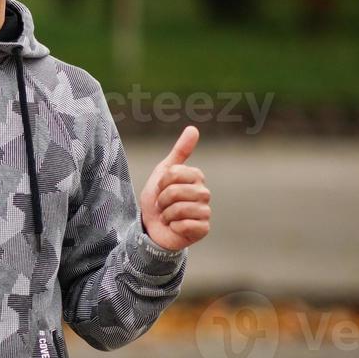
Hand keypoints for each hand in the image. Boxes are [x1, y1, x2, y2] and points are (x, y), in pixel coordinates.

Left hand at [140, 125, 210, 251]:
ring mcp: (205, 212)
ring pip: (180, 208)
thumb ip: (180, 151)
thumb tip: (193, 128)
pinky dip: (173, 227)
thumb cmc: (159, 200)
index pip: (174, 173)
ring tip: (168, 216)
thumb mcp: (163, 172)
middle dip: (162, 199)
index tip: (160, 189)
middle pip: (176, 191)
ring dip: (166, 214)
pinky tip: (175, 227)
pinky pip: (185, 224)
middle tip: (163, 205)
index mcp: (196, 177)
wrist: (153, 228)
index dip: (161, 183)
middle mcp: (204, 193)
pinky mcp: (203, 229)